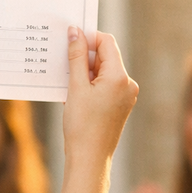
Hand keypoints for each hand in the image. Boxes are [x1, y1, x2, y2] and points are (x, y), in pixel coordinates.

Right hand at [62, 28, 137, 165]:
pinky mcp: (120, 106)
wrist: (90, 159)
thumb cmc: (82, 126)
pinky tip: (74, 95)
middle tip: (63, 62)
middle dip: (84, 57)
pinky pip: (105, 86)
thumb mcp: (76, 87)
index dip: (88, 38)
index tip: (69, 40)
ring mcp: (125, 96)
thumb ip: (76, 57)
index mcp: (120, 77)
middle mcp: (127, 84)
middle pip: (105, 57)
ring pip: (103, 72)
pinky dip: (90, 85)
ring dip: (85, 72)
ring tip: (67, 83)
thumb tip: (75, 32)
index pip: (106, 42)